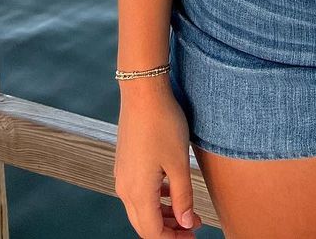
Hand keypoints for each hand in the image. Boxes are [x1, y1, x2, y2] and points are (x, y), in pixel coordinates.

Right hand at [114, 80, 202, 235]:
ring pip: (141, 209)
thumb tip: (185, 223)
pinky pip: (138, 192)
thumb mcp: (179, 163)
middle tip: (192, 228)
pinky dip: (155, 199)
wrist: (142, 91)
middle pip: (144, 225)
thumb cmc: (163, 124)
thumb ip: (183, 197)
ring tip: (187, 212)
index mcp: (138, 192)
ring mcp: (122, 175)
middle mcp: (124, 188)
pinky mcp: (124, 164)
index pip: (152, 233)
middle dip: (169, 231)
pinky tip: (171, 191)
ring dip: (163, 215)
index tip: (193, 235)